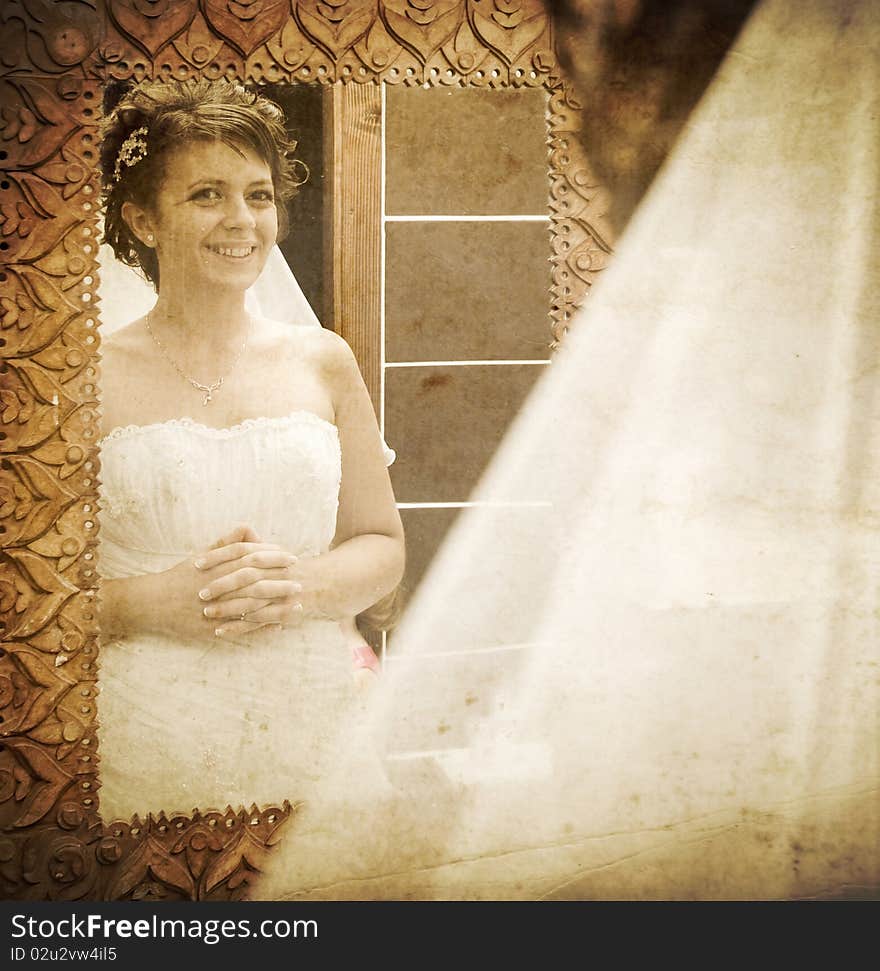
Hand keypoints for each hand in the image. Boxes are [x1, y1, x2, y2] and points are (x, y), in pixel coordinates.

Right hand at [131, 525, 289, 642]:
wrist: (153, 603)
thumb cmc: (181, 576)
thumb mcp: (202, 554)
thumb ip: (227, 542)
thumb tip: (249, 528)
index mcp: (217, 567)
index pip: (251, 558)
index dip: (273, 558)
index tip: (291, 557)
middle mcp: (217, 587)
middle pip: (255, 583)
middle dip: (280, 583)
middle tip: (300, 583)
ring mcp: (215, 609)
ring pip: (251, 608)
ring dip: (276, 608)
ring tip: (297, 607)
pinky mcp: (212, 628)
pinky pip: (240, 629)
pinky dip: (260, 628)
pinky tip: (277, 627)